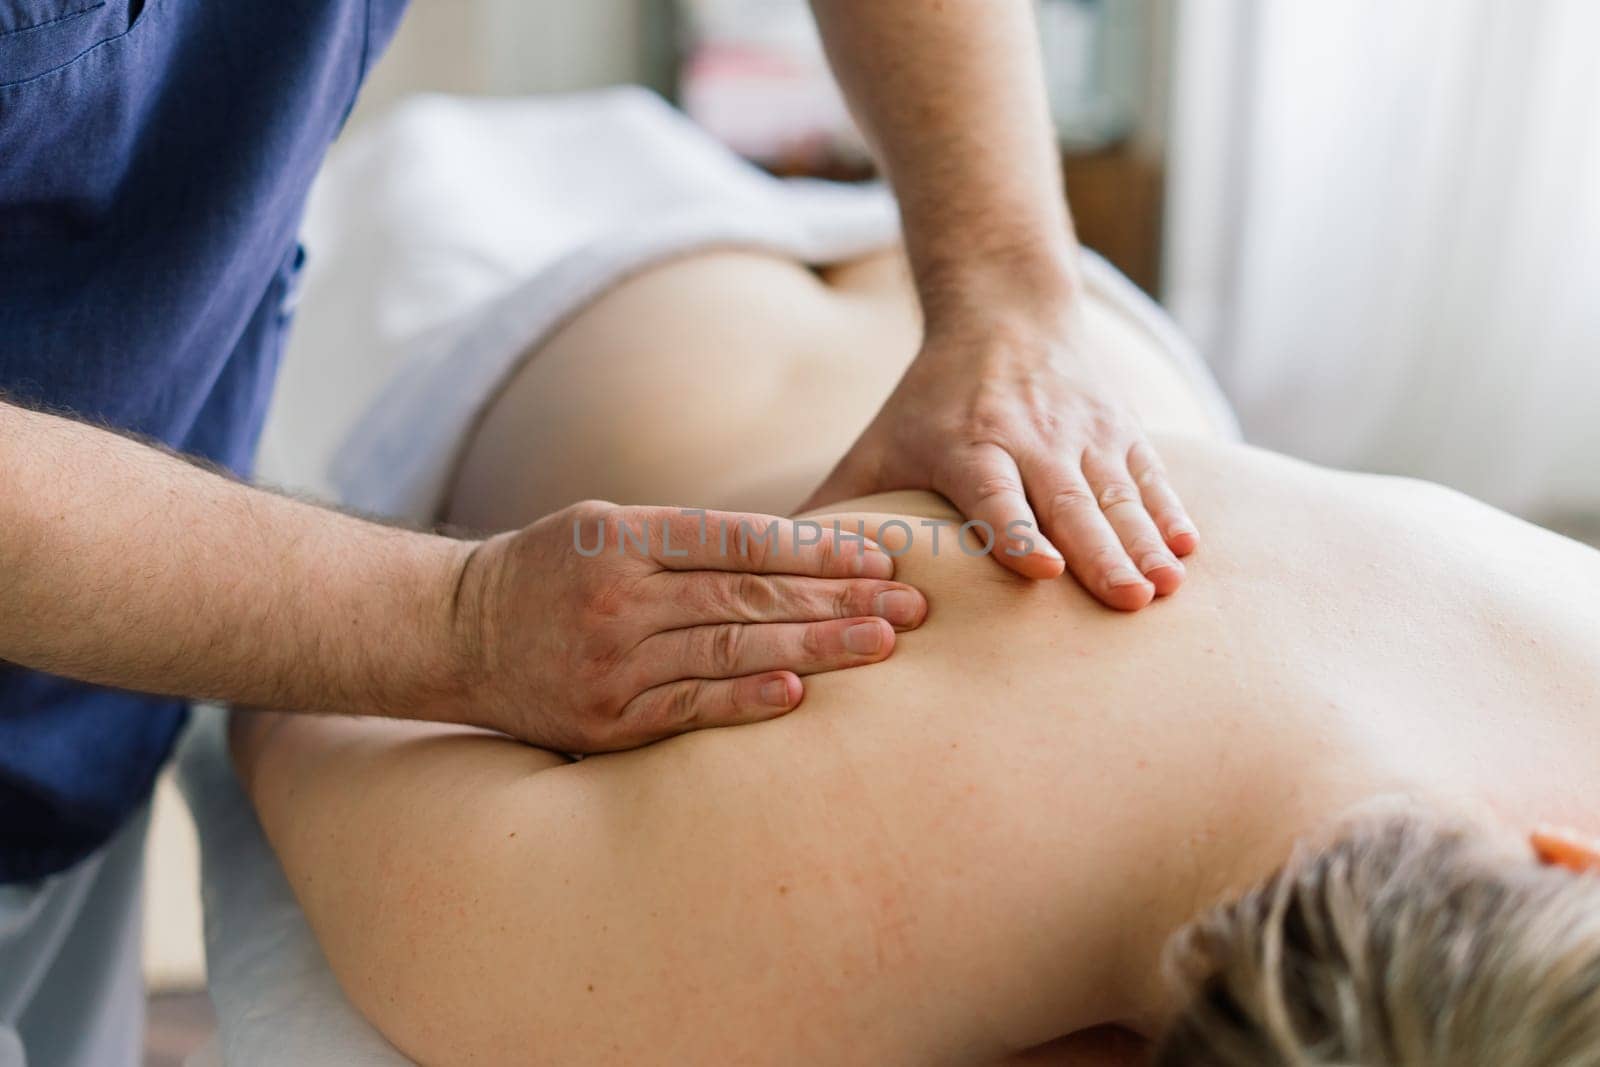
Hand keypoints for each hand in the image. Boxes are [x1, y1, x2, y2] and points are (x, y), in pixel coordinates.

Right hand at [442, 501, 926, 751]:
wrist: (459, 634)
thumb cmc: (551, 570)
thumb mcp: (606, 526)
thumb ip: (688, 540)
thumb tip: (798, 555)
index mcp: (625, 537)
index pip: (742, 540)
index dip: (819, 551)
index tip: (883, 558)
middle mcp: (620, 597)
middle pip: (749, 596)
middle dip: (838, 602)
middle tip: (911, 609)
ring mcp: (612, 662)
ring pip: (729, 650)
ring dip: (814, 650)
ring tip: (881, 647)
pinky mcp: (605, 721)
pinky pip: (687, 710)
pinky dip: (744, 703)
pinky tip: (798, 696)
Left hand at [803, 309, 1196, 609]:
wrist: (1007, 311)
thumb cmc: (930, 402)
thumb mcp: (879, 442)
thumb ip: (838, 505)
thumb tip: (773, 567)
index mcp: (966, 442)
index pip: (994, 490)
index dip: (1016, 528)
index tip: (1041, 569)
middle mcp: (1030, 433)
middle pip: (1067, 497)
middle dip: (1100, 550)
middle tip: (1127, 602)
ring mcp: (1082, 427)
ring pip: (1118, 489)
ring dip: (1144, 540)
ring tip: (1166, 590)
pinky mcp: (1120, 425)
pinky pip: (1149, 470)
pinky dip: (1170, 508)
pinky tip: (1190, 549)